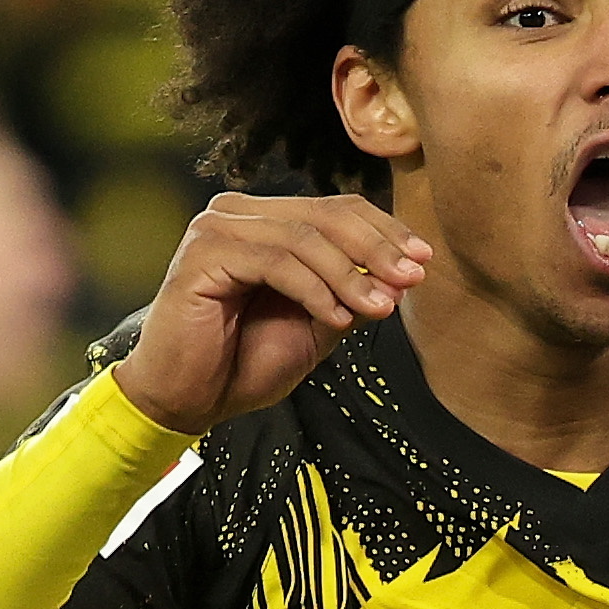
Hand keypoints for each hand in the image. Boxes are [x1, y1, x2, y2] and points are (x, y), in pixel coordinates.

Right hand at [107, 192, 429, 432]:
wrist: (185, 399)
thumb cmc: (242, 363)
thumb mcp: (315, 324)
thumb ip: (350, 291)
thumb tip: (401, 272)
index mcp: (264, 221)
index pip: (335, 209)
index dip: (383, 231)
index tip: (423, 260)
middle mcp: (238, 214)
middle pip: (325, 215)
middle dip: (376, 248)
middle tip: (411, 278)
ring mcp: (217, 228)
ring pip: (304, 238)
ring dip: (350, 274)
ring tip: (380, 307)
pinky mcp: (203, 254)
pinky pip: (276, 261)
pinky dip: (315, 290)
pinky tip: (337, 318)